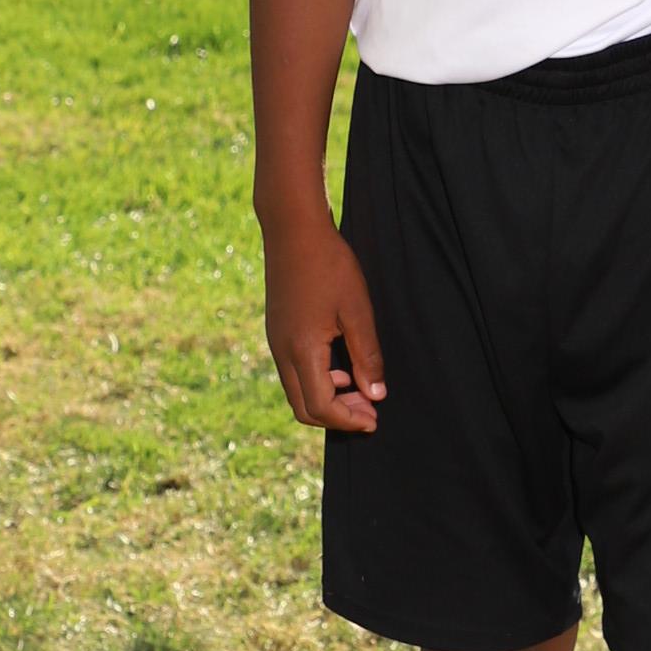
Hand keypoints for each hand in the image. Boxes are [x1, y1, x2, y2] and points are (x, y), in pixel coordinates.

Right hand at [261, 205, 386, 431]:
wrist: (293, 230)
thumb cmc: (329, 265)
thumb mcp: (358, 311)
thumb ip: (367, 356)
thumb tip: (376, 395)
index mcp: (301, 350)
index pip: (320, 407)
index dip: (349, 420)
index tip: (375, 419)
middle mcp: (281, 352)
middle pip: (303, 408)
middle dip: (337, 416)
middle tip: (370, 409)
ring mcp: (275, 342)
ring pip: (297, 391)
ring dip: (328, 399)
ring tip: (360, 388)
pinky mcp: (276, 332)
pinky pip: (293, 372)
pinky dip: (317, 381)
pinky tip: (341, 366)